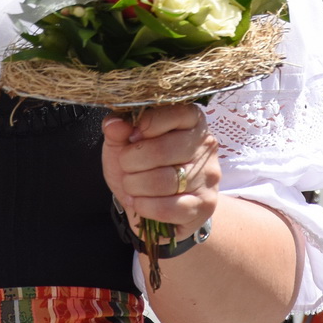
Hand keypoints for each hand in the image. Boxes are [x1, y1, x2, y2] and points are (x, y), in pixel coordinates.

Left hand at [102, 104, 220, 238]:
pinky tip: (139, 203)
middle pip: (163, 150)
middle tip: (126, 167)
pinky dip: (144, 206)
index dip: (146, 125)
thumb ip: (118, 130)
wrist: (157, 209)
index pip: (175, 113)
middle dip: (132, 161)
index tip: (132, 136)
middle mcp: (206, 145)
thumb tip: (114, 124)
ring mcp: (208, 176)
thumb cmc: (142, 167)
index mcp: (191, 120)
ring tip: (131, 186)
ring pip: (164, 181)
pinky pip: (167, 207)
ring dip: (135, 185)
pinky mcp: (204, 205)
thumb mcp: (124, 144)